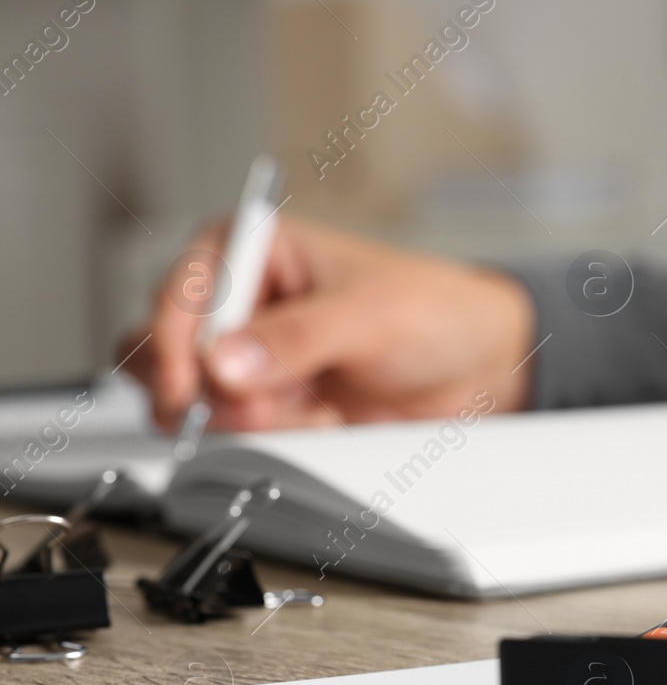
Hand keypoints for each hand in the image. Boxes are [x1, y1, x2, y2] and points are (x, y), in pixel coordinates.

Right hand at [120, 217, 533, 430]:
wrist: (479, 367)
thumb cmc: (434, 311)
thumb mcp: (368, 316)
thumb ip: (296, 338)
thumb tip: (227, 362)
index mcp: (252, 249)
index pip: (183, 292)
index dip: (176, 341)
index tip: (192, 385)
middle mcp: (242, 302)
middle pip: (169, 349)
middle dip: (207, 388)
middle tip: (254, 408)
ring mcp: (253, 357)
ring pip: (197, 398)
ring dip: (245, 417)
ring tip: (309, 411)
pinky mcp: (272, 402)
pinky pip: (240, 430)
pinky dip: (275, 435)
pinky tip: (323, 420)